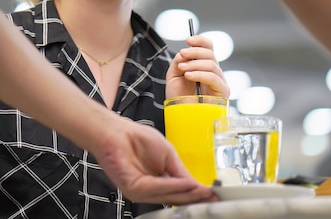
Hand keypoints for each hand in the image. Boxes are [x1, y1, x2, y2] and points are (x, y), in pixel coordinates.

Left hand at [94, 116, 216, 203]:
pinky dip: (173, 186)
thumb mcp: (168, 155)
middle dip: (195, 197)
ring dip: (188, 193)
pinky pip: (157, 189)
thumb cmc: (137, 138)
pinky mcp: (133, 188)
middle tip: (213, 197)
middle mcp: (150, 190)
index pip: (180, 192)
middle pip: (177, 198)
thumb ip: (180, 172)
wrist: (116, 132)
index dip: (197, 194)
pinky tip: (186, 183)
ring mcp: (141, 191)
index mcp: (159, 182)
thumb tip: (196, 185)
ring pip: (169, 196)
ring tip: (204, 190)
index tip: (214, 194)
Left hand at [166, 35, 228, 97]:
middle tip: (182, 53)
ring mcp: (219, 81)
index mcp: (203, 66)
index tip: (188, 40)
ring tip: (183, 69)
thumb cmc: (178, 97)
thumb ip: (179, 62)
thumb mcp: (174, 75)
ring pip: (212, 64)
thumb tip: (185, 53)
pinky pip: (213, 77)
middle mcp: (214, 72)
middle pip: (210, 53)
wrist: (181, 115)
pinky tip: (189, 76)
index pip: (208, 48)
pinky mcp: (222, 91)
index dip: (200, 41)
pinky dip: (200, 74)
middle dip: (195, 51)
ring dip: (195, 64)